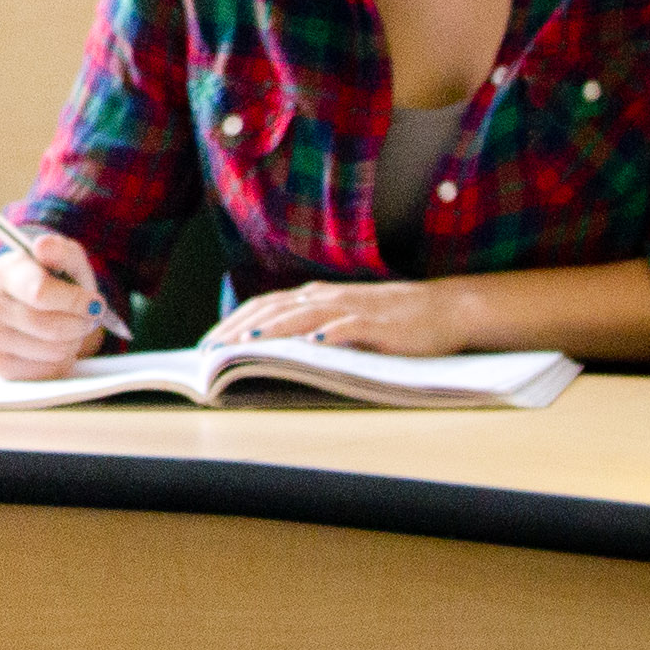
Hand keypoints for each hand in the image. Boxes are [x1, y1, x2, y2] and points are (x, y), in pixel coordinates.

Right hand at [0, 224, 118, 376]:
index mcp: (3, 271)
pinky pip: (44, 372)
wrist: (38, 306)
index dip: (75, 301)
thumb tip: (43, 246)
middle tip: (87, 319)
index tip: (95, 303)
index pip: (40, 293)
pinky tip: (56, 347)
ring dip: (72, 343)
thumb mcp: (66, 261)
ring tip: (70, 330)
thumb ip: (61, 251)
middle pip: (49, 327)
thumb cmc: (57, 281)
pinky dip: (60, 362)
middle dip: (79, 325)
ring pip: (51, 351)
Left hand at [208, 278, 472, 354]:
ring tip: (245, 345)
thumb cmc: (390, 319)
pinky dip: (330, 334)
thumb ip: (310, 326)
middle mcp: (327, 297)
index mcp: (314, 297)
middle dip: (238, 330)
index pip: (262, 307)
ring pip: (303, 315)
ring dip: (273, 330)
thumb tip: (268, 346)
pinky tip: (313, 343)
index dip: (232, 324)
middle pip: (273, 310)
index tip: (206, 346)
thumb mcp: (342, 318)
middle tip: (211, 352)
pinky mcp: (379, 324)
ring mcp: (352, 308)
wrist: (443, 309)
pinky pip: (350, 327)